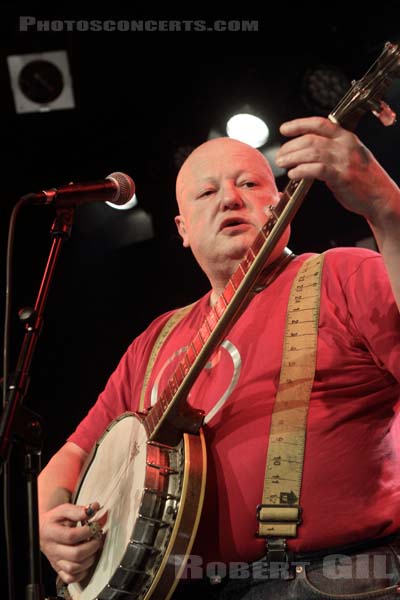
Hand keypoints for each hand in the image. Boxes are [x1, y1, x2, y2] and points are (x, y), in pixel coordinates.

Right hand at [40, 501, 104, 583]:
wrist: (43, 531)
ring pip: (74, 568)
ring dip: (90, 558)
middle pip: (75, 555)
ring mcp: (56, 561)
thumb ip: (79, 510)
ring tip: (93, 547)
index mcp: (51, 533)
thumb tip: (94, 508)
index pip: (71, 536)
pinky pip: (71, 578)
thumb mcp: (63, 510)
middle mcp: (52, 549)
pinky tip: (86, 559)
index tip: (95, 525)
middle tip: (97, 537)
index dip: (87, 531)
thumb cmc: (54, 520)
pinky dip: (82, 572)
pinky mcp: (59, 570)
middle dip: (92, 545)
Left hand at [276, 116, 399, 224]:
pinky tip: (293, 174)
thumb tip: (305, 152)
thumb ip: (331, 150)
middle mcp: (346, 146)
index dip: (299, 124)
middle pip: (311, 139)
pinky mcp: (342, 176)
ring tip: (283, 163)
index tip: (284, 129)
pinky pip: (316, 169)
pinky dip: (301, 170)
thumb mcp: (350, 156)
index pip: (320, 124)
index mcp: (347, 138)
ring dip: (292, 158)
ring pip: (311, 153)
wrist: (380, 196)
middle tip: (280, 155)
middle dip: (290, 146)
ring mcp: (344, 161)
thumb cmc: (363, 178)